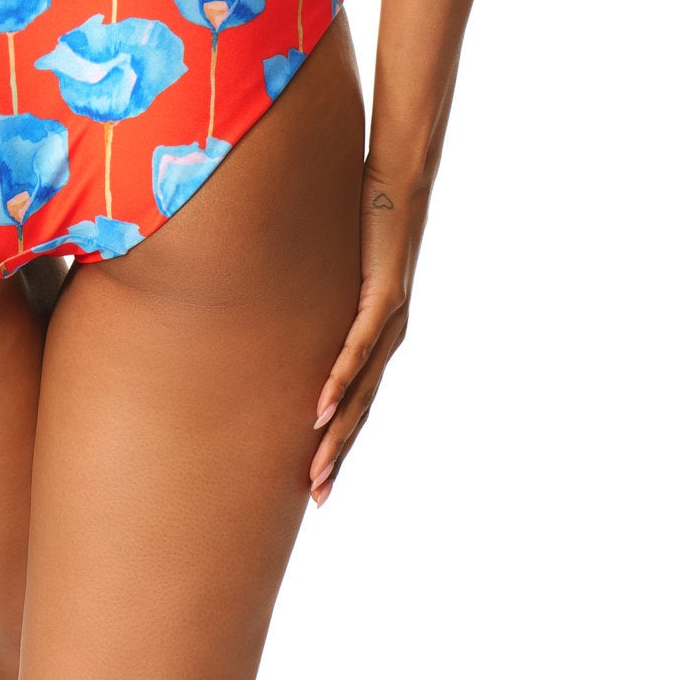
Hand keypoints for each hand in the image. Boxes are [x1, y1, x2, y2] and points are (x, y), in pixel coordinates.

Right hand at [309, 164, 429, 505]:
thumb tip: (280, 302)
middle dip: (338, 455)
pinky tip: (323, 407)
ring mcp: (389, 320)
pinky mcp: (385, 296)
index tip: (318, 482)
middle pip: (361, 410)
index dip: (339, 443)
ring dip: (338, 432)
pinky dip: (341, 379)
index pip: (357, 401)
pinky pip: (359, 347)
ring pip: (361, 390)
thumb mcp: (335, 267)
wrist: (400, 181)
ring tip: (317, 467)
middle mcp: (388, 335)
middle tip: (317, 498)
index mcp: (378, 334)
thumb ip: (318, 292)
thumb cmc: (365, 219)